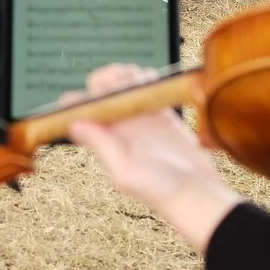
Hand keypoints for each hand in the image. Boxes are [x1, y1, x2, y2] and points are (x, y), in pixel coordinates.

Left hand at [64, 65, 242, 250]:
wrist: (195, 194)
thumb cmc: (160, 191)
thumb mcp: (125, 173)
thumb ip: (101, 147)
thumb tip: (75, 125)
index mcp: (103, 139)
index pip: (78, 111)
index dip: (80, 99)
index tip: (96, 96)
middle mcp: (117, 127)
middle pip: (99, 90)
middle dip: (106, 79)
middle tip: (123, 84)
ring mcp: (139, 119)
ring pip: (123, 83)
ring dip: (127, 75)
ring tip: (140, 82)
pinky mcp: (160, 113)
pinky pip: (147, 86)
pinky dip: (148, 78)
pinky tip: (154, 84)